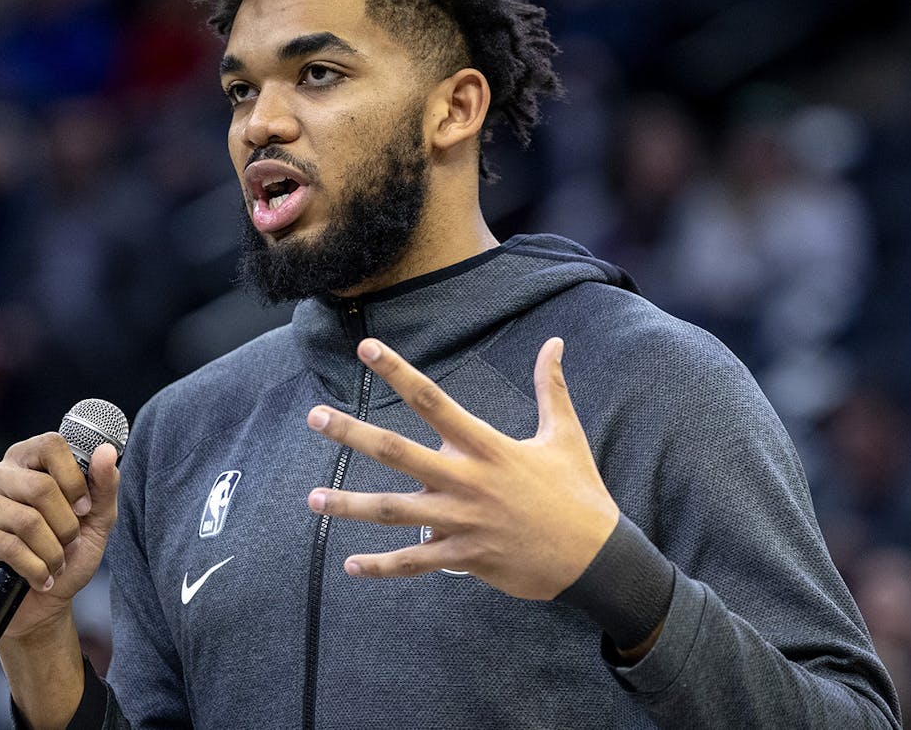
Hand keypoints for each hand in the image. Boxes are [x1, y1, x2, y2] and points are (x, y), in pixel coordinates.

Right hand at [0, 434, 119, 640]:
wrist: (43, 603)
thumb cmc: (69, 555)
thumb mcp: (98, 520)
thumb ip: (104, 485)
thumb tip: (106, 451)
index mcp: (27, 459)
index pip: (51, 445)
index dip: (74, 479)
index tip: (84, 508)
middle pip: (41, 487)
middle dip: (66, 525)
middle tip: (69, 544)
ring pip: (26, 521)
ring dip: (52, 552)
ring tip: (55, 563)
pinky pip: (8, 547)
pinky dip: (35, 568)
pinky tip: (39, 577)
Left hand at [305, 337, 618, 599]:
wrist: (597, 558)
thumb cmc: (579, 493)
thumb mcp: (565, 436)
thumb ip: (552, 388)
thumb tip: (554, 343)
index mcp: (487, 447)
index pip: (433, 400)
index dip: (398, 372)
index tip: (366, 350)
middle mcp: (467, 481)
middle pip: (398, 452)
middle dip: (353, 434)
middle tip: (315, 417)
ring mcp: (462, 522)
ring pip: (394, 512)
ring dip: (350, 506)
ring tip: (313, 498)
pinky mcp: (465, 558)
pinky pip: (414, 563)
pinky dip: (382, 566)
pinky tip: (351, 565)